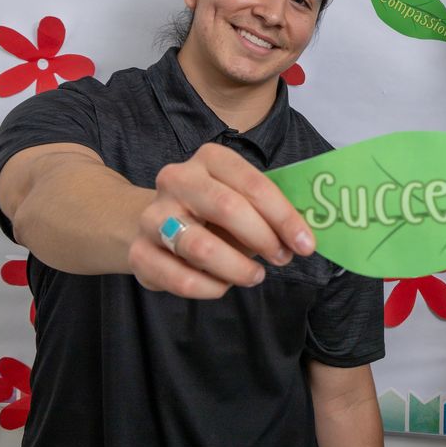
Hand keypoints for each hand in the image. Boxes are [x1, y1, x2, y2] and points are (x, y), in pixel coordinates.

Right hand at [129, 144, 315, 298]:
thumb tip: (300, 239)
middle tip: (282, 258)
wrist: (154, 221)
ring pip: (202, 248)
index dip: (284, 216)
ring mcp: (153, 216)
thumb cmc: (212, 209)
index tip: (306, 244)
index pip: (253, 183)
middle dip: (263, 239)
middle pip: (228, 208)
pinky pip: (181, 280)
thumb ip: (267, 211)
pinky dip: (212, 288)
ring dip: (238, 268)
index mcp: (210, 158)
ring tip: (255, 275)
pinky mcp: (139, 253)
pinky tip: (224, 285)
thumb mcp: (239, 197)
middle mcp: (177, 180)